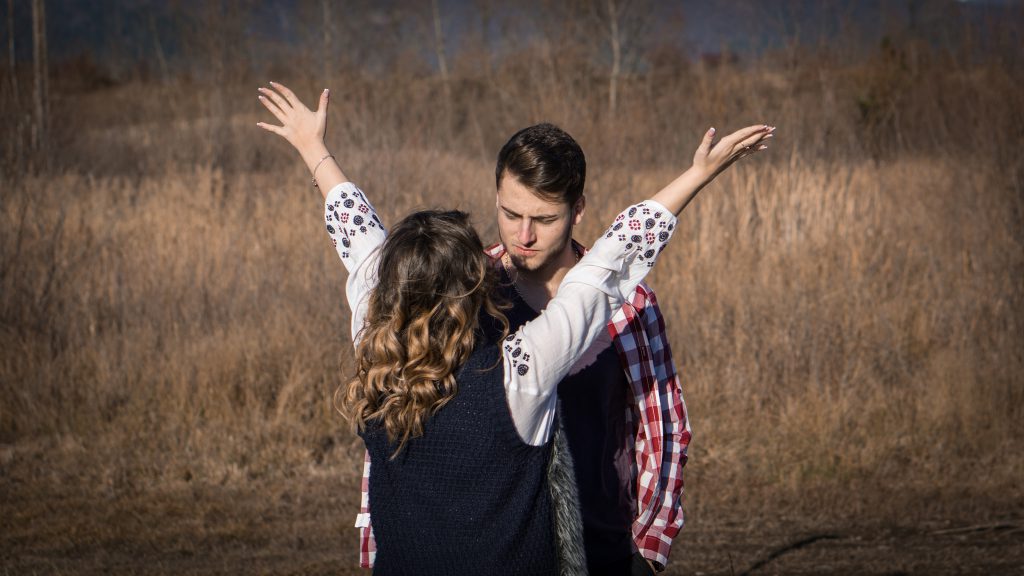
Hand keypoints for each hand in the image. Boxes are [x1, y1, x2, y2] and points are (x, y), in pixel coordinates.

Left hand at [256, 82, 328, 157]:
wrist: (313, 147)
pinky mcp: (285, 133)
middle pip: (279, 101)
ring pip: (275, 112)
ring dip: (267, 104)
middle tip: (261, 88)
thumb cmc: (319, 131)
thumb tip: (327, 90)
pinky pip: (274, 129)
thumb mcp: (322, 115)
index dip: (280, 88)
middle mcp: (292, 115)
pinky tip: (259, 124)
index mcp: (300, 109)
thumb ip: (323, 102)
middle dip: (270, 94)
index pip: (288, 95)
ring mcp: (287, 124)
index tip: (272, 83)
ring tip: (260, 97)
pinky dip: (266, 126)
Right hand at [650, 123, 773, 214]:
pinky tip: (763, 147)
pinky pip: (748, 152)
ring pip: (750, 145)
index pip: (743, 134)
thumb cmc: (700, 161)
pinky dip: (756, 148)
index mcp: (726, 144)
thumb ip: (707, 138)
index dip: (754, 129)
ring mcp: (734, 154)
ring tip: (771, 134)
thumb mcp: (701, 149)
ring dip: (761, 139)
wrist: (702, 175)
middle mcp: (733, 149)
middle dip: (761, 133)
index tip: (764, 126)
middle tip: (773, 128)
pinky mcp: (734, 158)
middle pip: (750, 140)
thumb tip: (712, 129)